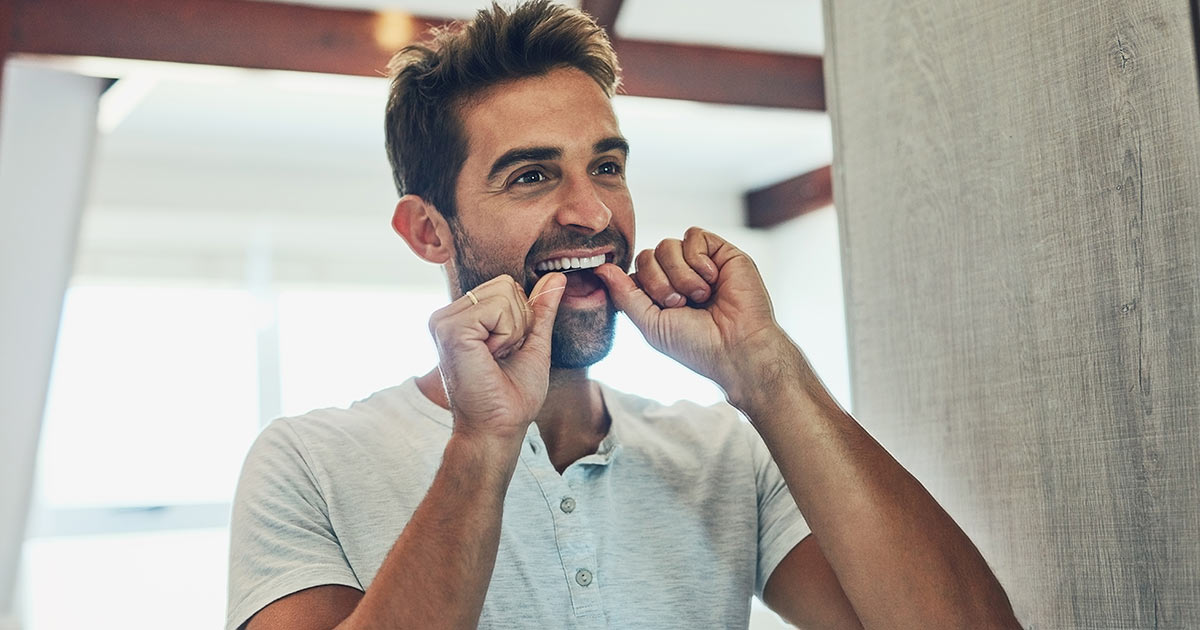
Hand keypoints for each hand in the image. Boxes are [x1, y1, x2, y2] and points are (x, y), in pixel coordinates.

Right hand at [428, 272, 565, 441]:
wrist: (498, 427)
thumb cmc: (512, 395)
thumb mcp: (533, 343)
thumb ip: (541, 309)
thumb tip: (556, 276)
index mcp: (462, 317)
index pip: (506, 286)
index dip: (521, 318)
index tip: (507, 351)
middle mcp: (447, 315)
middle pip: (506, 284)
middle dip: (518, 321)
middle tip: (501, 356)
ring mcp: (444, 320)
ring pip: (504, 293)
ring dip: (513, 330)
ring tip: (495, 358)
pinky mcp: (449, 329)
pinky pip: (497, 308)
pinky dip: (506, 335)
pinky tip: (489, 357)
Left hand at [594, 227, 794, 402]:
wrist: (736, 347)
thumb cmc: (695, 344)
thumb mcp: (650, 323)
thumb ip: (624, 295)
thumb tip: (600, 268)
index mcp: (660, 293)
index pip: (634, 270)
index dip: (643, 286)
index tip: (662, 309)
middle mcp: (678, 275)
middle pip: (647, 255)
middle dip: (659, 282)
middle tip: (681, 304)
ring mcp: (699, 262)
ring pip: (668, 244)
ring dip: (681, 275)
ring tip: (700, 296)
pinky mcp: (721, 251)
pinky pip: (693, 236)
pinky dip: (698, 260)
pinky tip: (713, 280)